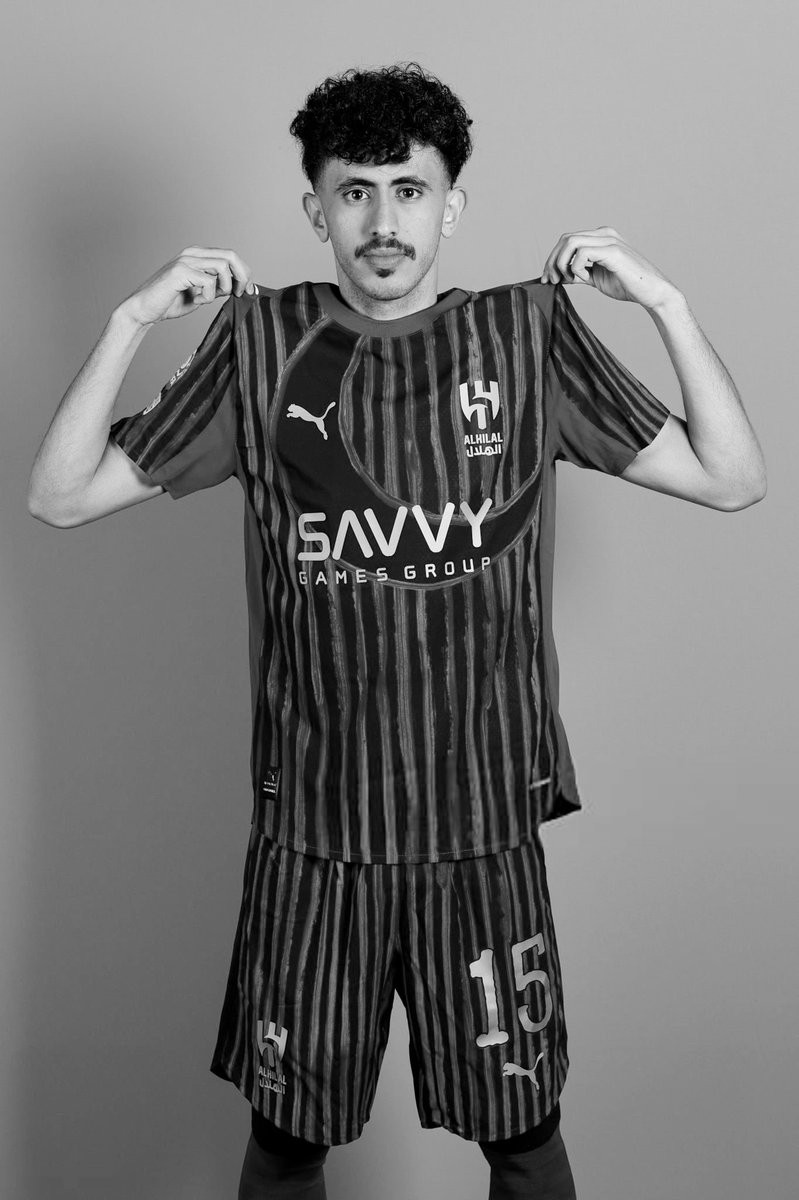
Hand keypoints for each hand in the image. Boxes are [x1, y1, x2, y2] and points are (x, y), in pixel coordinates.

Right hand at [118, 246, 255, 326]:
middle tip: (240, 294)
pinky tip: (196, 300)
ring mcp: (185, 260)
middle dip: (242, 277)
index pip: (230, 256)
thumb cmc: (171, 302)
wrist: (144, 309)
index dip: (244, 272)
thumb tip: (241, 286)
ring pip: (222, 267)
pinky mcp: (180, 271)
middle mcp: (192, 253)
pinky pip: (208, 282)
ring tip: (210, 298)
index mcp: (198, 255)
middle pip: (231, 256)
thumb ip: (218, 287)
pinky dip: (208, 296)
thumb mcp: (202, 294)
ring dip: (224, 287)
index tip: (248, 290)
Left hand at [540, 226, 680, 309]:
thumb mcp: (595, 278)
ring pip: (570, 242)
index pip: (567, 240)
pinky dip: (576, 268)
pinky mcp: (613, 251)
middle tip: (552, 281)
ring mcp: (609, 240)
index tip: (547, 279)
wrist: (651, 293)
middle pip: (565, 238)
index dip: (552, 259)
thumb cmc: (627, 285)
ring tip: (565, 280)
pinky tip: (584, 279)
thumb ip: (578, 273)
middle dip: (552, 261)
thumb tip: (558, 275)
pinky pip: (582, 253)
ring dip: (561, 263)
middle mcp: (604, 234)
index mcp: (601, 237)